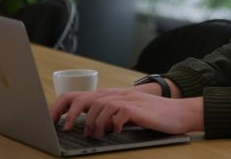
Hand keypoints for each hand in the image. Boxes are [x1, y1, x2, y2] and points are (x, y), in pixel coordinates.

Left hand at [50, 88, 202, 137]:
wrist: (179, 112)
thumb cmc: (152, 116)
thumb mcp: (125, 114)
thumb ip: (108, 116)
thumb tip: (88, 127)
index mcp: (110, 96)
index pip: (79, 95)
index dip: (61, 106)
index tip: (51, 120)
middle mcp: (117, 95)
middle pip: (85, 98)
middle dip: (70, 113)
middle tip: (66, 128)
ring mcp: (127, 100)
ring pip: (99, 107)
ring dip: (94, 124)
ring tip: (97, 135)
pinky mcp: (138, 109)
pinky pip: (119, 113)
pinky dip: (114, 124)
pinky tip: (116, 131)